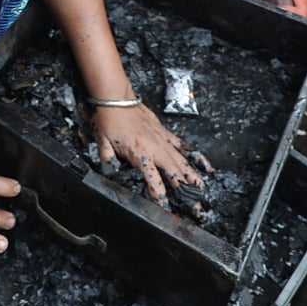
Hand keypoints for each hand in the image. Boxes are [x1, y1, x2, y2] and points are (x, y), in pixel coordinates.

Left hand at [92, 104, 208, 208]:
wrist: (116, 98)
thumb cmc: (109, 120)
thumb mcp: (102, 144)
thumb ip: (107, 162)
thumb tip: (109, 175)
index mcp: (140, 153)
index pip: (153, 180)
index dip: (159, 196)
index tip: (164, 207)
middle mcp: (155, 148)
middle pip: (175, 173)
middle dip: (186, 191)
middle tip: (196, 206)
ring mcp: (162, 140)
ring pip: (182, 161)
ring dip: (193, 177)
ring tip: (203, 190)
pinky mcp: (165, 133)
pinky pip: (182, 146)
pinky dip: (194, 157)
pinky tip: (204, 166)